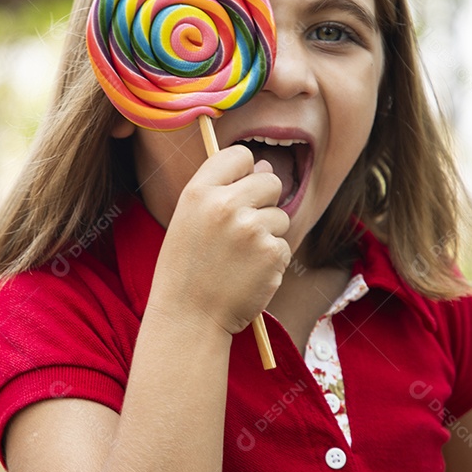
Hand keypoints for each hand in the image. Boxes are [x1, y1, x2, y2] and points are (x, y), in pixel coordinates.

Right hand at [149, 144, 290, 335]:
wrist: (189, 317)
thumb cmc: (187, 268)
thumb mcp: (189, 219)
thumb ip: (223, 189)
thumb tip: (266, 166)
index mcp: (199, 192)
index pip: (239, 155)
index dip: (244, 170)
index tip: (239, 188)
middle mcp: (226, 205)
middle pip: (270, 180)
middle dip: (264, 201)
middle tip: (243, 228)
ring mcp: (252, 229)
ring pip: (280, 216)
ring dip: (268, 234)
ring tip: (240, 257)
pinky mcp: (272, 254)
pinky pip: (284, 245)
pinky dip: (272, 260)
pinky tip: (248, 273)